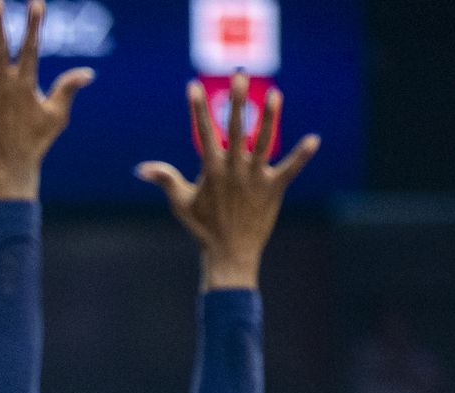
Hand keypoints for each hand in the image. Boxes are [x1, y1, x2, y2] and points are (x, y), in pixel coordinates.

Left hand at [0, 0, 93, 201]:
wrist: (10, 169)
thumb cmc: (36, 143)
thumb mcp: (57, 116)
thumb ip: (67, 90)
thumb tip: (88, 73)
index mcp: (26, 84)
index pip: (31, 47)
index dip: (34, 24)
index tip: (36, 3)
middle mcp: (4, 85)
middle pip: (1, 46)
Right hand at [136, 74, 318, 289]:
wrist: (229, 253)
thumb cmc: (203, 227)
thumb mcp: (180, 202)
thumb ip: (165, 179)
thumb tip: (141, 168)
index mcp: (211, 170)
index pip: (204, 133)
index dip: (197, 109)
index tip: (193, 86)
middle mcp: (233, 170)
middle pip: (236, 128)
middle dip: (237, 100)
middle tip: (240, 75)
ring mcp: (255, 178)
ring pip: (264, 142)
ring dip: (269, 118)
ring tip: (275, 94)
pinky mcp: (273, 189)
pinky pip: (290, 169)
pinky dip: (301, 155)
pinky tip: (314, 140)